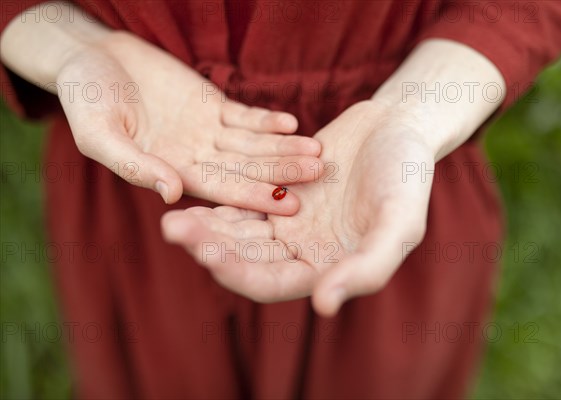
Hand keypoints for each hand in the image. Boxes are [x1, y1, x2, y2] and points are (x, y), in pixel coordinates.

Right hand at [56, 31, 321, 212]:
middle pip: (246, 169)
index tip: (287, 204)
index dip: (254, 196)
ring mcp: (207, 132)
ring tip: (316, 152)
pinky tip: (291, 122)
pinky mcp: (213, 105)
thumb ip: (134, 164)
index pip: (220, 190)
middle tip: (317, 174)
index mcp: (171, 172)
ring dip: (283, 148)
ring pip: (252, 145)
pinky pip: (245, 116)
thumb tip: (171, 193)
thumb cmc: (86, 100)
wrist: (91, 58)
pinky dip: (267, 120)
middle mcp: (195, 157)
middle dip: (281, 172)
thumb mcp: (100, 134)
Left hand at [161, 101, 434, 315]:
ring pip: (237, 230)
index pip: (270, 283)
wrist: (399, 128)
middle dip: (207, 246)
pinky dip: (220, 198)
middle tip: (172, 228)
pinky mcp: (278, 190)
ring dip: (205, 225)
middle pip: (243, 257)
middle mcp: (301, 251)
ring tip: (173, 217)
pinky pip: (242, 198)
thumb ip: (366, 268)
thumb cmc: (408, 178)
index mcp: (326, 269)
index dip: (237, 273)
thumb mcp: (400, 224)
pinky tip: (192, 192)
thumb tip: (323, 307)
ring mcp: (287, 220)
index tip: (207, 254)